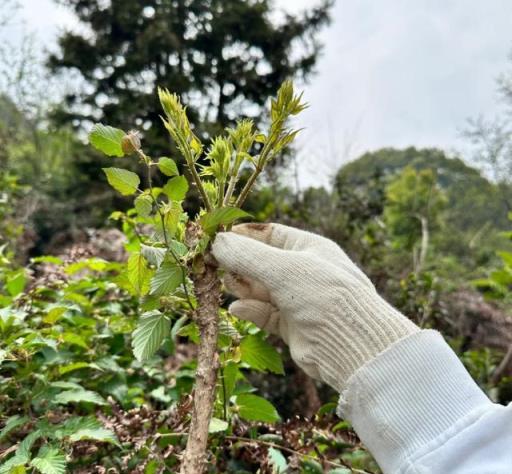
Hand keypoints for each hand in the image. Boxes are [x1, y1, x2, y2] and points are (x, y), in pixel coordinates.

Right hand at [212, 223, 418, 391]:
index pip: (270, 234)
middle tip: (216, 265)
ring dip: (242, 287)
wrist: (352, 344)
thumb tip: (217, 242)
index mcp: (309, 248)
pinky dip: (250, 310)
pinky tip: (238, 309)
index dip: (243, 235)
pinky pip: (263, 313)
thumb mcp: (283, 268)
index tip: (218, 238)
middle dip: (239, 263)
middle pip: (260, 262)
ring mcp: (297, 299)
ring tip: (232, 287)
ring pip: (259, 288)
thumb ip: (247, 255)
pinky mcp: (291, 325)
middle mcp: (303, 272)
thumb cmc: (324, 294)